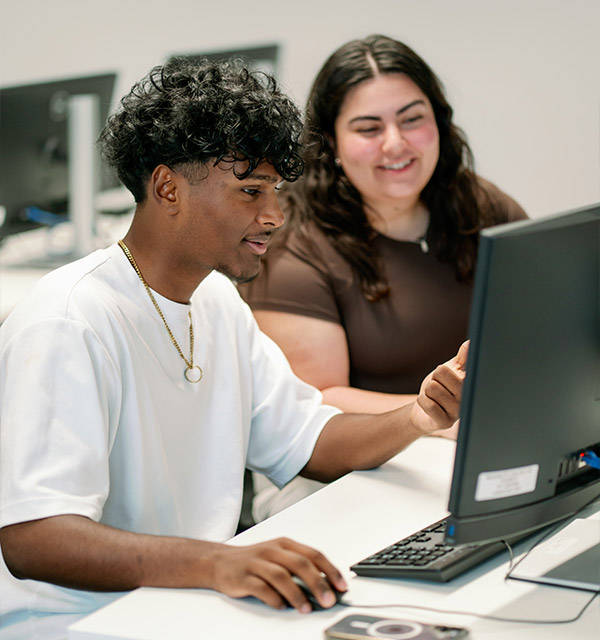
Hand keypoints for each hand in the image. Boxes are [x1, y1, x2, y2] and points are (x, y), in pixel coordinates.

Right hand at [208, 537, 346, 612]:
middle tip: (328, 600)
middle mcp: (272, 550)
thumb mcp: (279, 556)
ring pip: (281, 576)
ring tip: (306, 608)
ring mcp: (256, 562)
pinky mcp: (243, 577)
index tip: (341, 586)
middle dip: (317, 583)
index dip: (329, 570)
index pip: (312, 554)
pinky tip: (282, 606)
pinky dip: (274, 598)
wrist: (219, 561)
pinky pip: (261, 588)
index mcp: (284, 544)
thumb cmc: (255, 560)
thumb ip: (300, 566)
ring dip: (297, 594)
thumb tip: (327, 584)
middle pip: (299, 564)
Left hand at [410, 341, 467, 434]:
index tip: (444, 371)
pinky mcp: (446, 422)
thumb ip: (462, 359)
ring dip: (427, 391)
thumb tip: (469, 343)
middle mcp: (468, 397)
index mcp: (471, 383)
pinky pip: (428, 404)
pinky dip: (423, 401)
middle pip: (440, 372)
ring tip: (434, 396)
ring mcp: (458, 411)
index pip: (461, 365)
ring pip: (432, 388)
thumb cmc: (440, 389)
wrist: (424, 412)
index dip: (447, 367)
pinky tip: (428, 404)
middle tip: (438, 386)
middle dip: (434, 377)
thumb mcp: (451, 370)